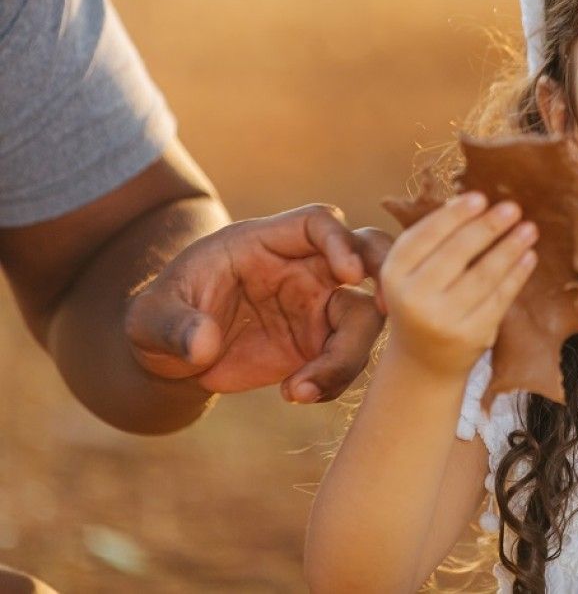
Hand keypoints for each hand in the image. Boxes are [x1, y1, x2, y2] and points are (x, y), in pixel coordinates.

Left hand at [124, 204, 390, 402]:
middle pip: (366, 255)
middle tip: (383, 308)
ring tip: (303, 389)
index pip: (317, 223)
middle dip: (385, 273)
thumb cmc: (162, 316)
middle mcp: (304, 268)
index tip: (347, 274)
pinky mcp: (320, 344)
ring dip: (349, 353)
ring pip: (364, 315)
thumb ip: (174, 325)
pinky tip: (299, 395)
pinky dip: (334, 379)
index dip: (340, 241)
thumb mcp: (152, 317)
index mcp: (267, 241)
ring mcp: (318, 306)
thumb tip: (202, 343)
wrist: (173, 354)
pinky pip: (347, 358)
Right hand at [377, 192, 537, 379]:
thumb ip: (434, 240)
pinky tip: (529, 257)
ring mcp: (442, 319)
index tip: (480, 197)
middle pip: (456, 253)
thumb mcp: (412, 272)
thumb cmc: (422, 300)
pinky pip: (500, 298)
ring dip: (510, 248)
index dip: (454, 215)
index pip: (425, 236)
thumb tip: (474, 201)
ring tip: (529, 229)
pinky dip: (517, 275)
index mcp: (394, 273)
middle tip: (513, 207)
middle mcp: (413, 298)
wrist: (423, 360)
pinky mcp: (470, 336)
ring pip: (483, 275)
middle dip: (488, 226)